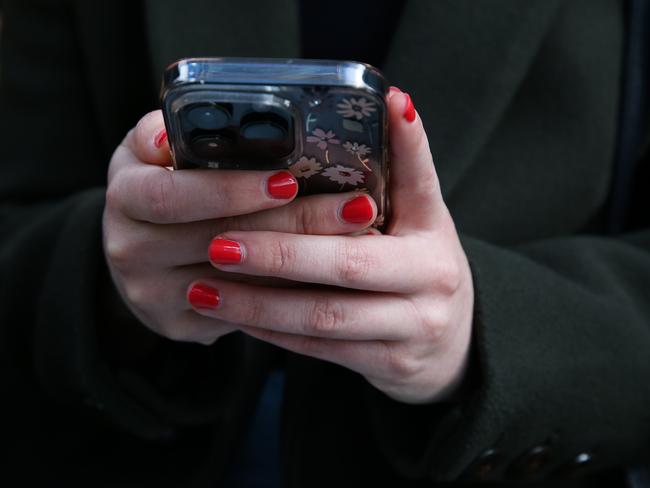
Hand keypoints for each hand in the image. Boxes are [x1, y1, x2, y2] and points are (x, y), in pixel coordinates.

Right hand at [103, 111, 379, 344]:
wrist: (139, 252)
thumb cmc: (159, 187)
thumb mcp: (152, 153)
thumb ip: (170, 132)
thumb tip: (195, 120)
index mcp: (125, 197)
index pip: (173, 195)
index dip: (229, 190)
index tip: (288, 180)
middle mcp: (130, 250)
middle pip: (220, 240)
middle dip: (295, 223)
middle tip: (355, 207)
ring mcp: (153, 294)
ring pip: (242, 281)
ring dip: (306, 258)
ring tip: (361, 235)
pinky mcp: (179, 324)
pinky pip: (246, 310)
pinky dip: (292, 289)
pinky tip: (334, 271)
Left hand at [188, 89, 474, 402]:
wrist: (452, 346)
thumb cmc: (421, 267)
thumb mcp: (421, 220)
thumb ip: (403, 170)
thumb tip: (391, 100)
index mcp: (436, 233)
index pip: (418, 182)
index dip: (404, 145)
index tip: (379, 104)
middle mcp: (432, 281)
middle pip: (346, 266)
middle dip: (278, 255)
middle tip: (219, 243)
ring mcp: (413, 329)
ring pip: (324, 317)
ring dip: (259, 302)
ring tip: (204, 287)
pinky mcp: (390, 365)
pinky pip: (320, 349)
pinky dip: (273, 331)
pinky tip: (234, 315)